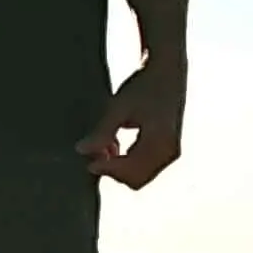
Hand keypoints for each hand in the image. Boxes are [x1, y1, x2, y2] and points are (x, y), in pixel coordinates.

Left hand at [86, 50, 186, 187]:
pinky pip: (145, 167)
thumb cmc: (143, 86)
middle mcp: (170, 152)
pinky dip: (127, 161)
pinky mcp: (168, 149)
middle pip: (136, 179)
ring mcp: (171, 152)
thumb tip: (80, 151)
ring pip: (140, 175)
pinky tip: (114, 144)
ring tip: (104, 146)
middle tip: (94, 153)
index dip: (107, 169)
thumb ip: (102, 131)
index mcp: (160, 142)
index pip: (130, 171)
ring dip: (119, 166)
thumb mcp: (119, 106)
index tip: (88, 161)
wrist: (168, 72)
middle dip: (113, 170)